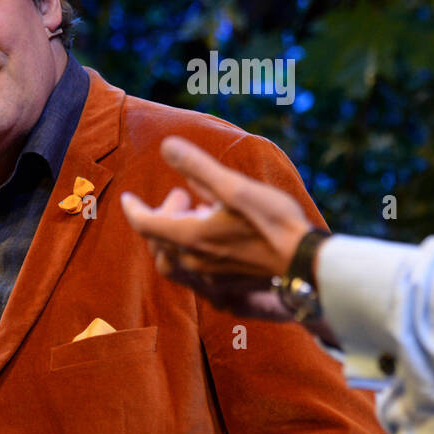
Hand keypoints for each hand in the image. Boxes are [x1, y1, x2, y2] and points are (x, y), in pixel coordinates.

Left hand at [120, 135, 314, 315]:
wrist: (305, 265)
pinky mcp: (226, 287)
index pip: (146, 224)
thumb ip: (198, 167)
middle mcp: (195, 262)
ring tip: (198, 213)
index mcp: (191, 238)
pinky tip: (213, 237)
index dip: (132, 209)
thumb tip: (167, 146)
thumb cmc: (273, 223)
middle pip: (159, 241)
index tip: (127, 198)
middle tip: (183, 195)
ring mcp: (210, 279)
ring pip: (174, 259)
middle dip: (160, 215)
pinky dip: (190, 251)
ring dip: (175, 235)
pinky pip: (194, 272)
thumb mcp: (235, 187)